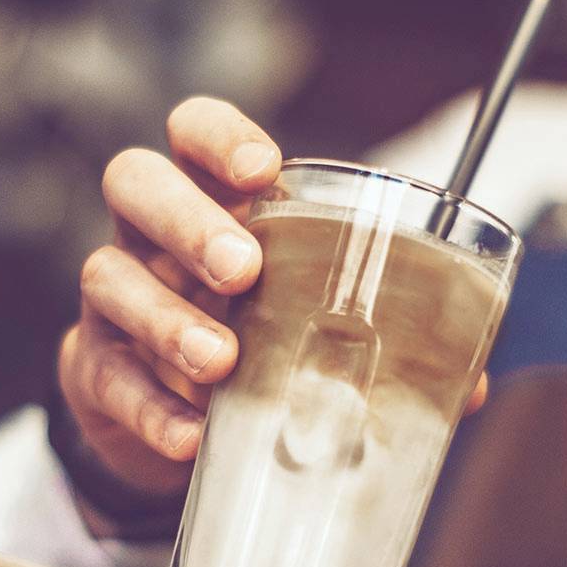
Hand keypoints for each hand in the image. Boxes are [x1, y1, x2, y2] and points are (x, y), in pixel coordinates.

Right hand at [59, 96, 488, 498]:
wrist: (173, 419)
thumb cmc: (255, 345)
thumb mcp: (307, 323)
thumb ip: (386, 338)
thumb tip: (471, 384)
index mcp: (212, 206)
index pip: (192, 133)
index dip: (218, 137)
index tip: (264, 170)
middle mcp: (152, 239)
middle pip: (136, 185)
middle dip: (188, 219)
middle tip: (244, 270)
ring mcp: (115, 303)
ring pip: (109, 278)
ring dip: (169, 318)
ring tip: (223, 362)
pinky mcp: (95, 373)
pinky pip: (107, 378)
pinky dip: (152, 407)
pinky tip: (194, 434)